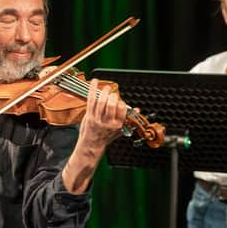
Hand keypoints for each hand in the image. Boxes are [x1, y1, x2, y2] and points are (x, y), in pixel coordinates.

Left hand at [61, 79, 127, 193]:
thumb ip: (128, 120)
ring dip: (104, 92)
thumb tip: (137, 110)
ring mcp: (97, 119)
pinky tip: (94, 82)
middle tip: (111, 92)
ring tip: (106, 88)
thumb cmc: (105, 137)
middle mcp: (108, 122)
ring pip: (101, 102)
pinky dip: (92, 89)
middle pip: (111, 104)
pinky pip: (91, 100)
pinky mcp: (89, 116)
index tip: (118, 99)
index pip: (122, 109)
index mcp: (117, 124)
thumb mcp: (119, 130)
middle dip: (112, 95)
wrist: (92, 145)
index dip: (121, 101)